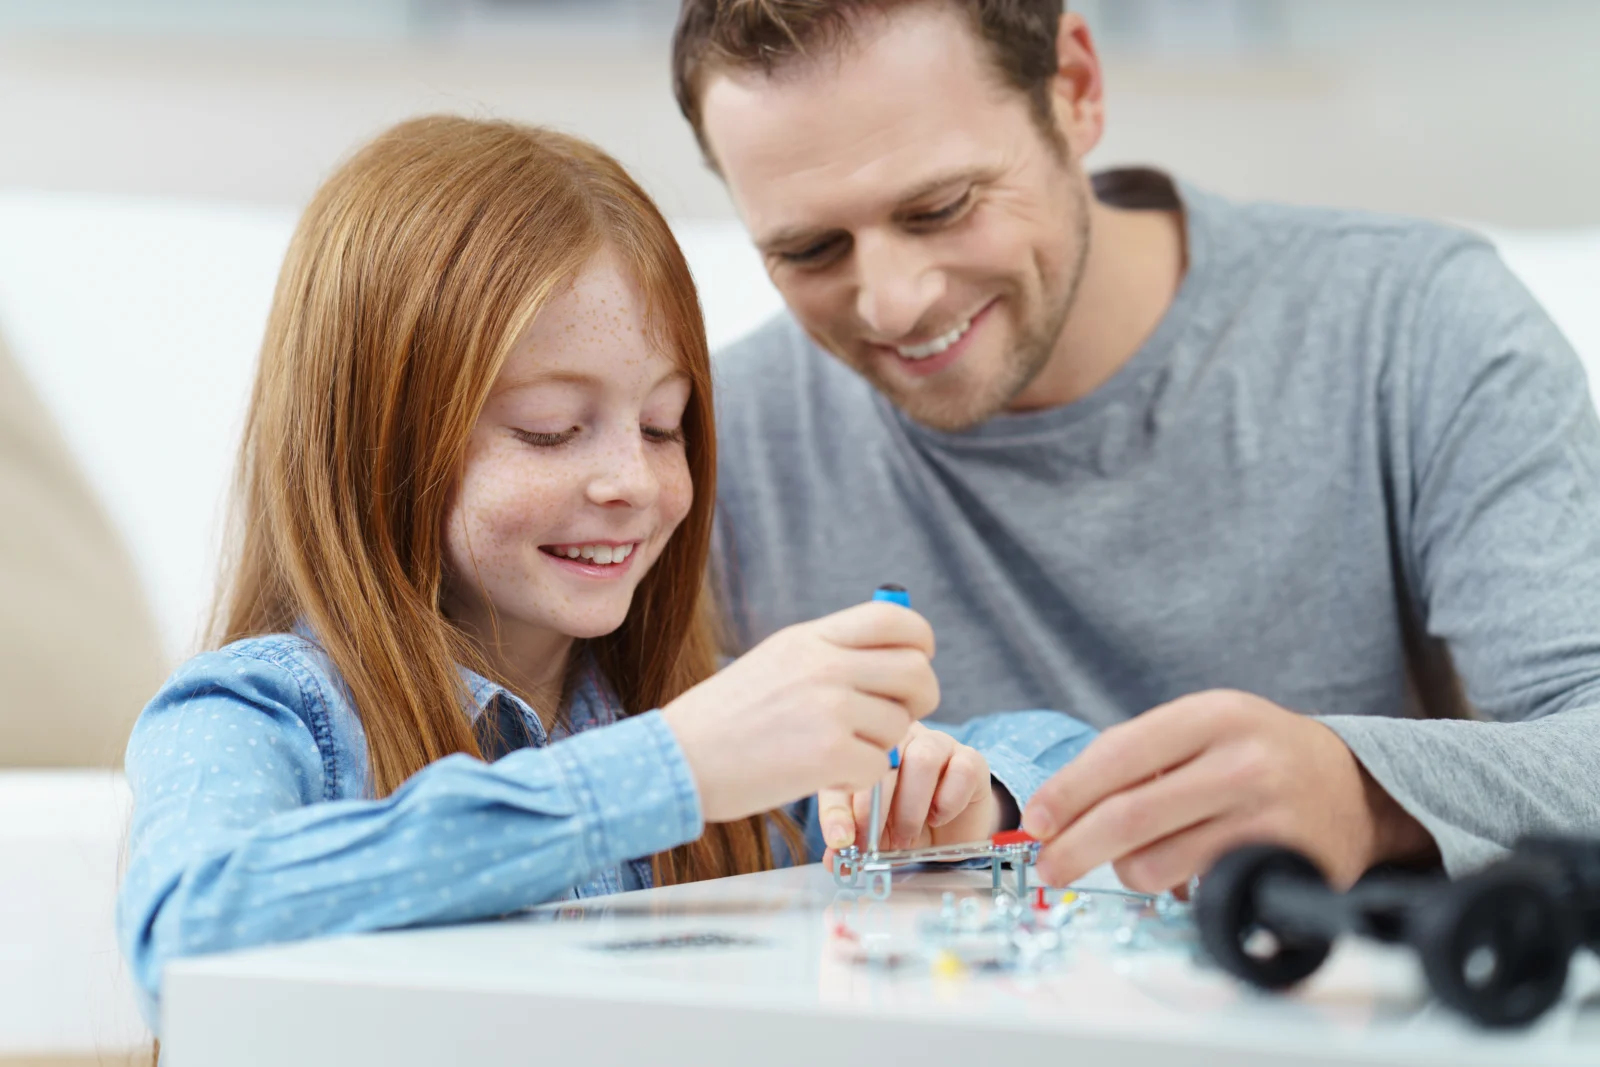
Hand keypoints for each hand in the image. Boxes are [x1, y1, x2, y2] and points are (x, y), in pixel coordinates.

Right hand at [661, 602, 938, 822]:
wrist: (677, 760)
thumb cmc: (726, 718)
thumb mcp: (777, 660)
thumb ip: (831, 652)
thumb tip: (894, 651)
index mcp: (812, 637)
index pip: (897, 620)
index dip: (920, 643)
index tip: (913, 665)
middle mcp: (825, 665)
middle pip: (917, 671)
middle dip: (919, 700)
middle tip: (895, 718)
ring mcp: (830, 709)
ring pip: (900, 725)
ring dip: (880, 745)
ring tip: (837, 749)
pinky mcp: (829, 755)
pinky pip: (880, 766)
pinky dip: (860, 778)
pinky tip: (826, 774)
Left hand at [818, 722, 1000, 858]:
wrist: (950, 829)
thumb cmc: (904, 822)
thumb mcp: (873, 834)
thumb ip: (854, 842)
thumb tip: (836, 862)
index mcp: (867, 749)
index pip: (845, 767)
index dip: (839, 807)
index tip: (841, 840)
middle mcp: (901, 739)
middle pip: (884, 757)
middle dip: (876, 809)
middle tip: (875, 843)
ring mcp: (938, 744)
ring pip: (922, 759)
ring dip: (911, 806)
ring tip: (907, 834)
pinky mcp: (970, 759)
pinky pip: (961, 770)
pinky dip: (947, 801)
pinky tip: (938, 818)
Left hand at [1020, 690, 1434, 892]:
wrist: (1356, 787)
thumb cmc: (1257, 756)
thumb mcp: (1204, 729)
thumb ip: (1138, 757)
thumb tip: (1057, 807)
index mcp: (1211, 714)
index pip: (1118, 754)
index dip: (1067, 792)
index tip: (1035, 821)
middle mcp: (1241, 759)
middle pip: (1130, 815)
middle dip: (1075, 848)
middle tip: (1049, 867)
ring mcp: (1267, 814)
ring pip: (1158, 862)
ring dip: (1130, 872)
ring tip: (1140, 861)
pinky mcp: (1282, 863)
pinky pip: (1199, 891)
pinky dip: (1176, 890)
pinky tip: (1185, 876)